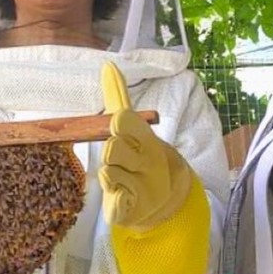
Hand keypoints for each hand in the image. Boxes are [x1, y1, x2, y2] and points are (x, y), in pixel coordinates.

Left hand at [98, 61, 193, 230]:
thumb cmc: (141, 158)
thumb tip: (107, 65)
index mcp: (145, 138)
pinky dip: (115, 197)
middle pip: (113, 148)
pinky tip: (122, 196)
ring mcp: (141, 185)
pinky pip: (116, 201)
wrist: (165, 200)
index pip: (128, 122)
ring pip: (108, 172)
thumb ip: (118, 98)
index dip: (121, 124)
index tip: (118, 125)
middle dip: (111, 152)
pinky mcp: (131, 209)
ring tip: (120, 178)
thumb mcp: (134, 128)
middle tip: (120, 158)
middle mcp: (145, 160)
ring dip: (109, 175)